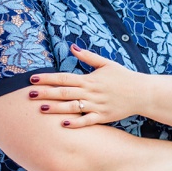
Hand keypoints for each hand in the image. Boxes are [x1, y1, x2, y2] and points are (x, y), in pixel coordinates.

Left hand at [28, 45, 143, 128]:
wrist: (142, 92)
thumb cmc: (123, 77)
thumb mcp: (106, 63)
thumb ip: (88, 57)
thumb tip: (73, 47)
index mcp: (89, 79)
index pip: (64, 78)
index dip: (48, 78)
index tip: (33, 79)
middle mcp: (91, 92)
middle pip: (64, 92)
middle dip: (46, 92)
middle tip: (29, 94)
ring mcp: (96, 105)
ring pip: (72, 107)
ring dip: (56, 108)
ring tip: (41, 108)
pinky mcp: (103, 116)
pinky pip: (87, 120)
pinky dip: (76, 122)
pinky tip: (63, 124)